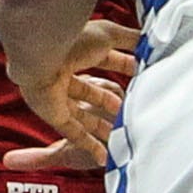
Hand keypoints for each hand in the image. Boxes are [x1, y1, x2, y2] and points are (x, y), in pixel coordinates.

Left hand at [1, 17, 139, 174]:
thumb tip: (148, 41)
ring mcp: (57, 96)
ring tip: (123, 136)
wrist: (43, 54)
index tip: (143, 75)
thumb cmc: (74, 40)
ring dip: (102, 127)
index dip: (122, 67)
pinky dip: (89, 145)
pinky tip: (104, 157)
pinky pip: (73, 133)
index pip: (103, 61)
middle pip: (91, 92)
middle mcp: (65, 74)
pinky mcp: (53, 115)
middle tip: (133, 111)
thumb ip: (129, 38)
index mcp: (76, 51)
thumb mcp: (109, 35)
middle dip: (111, 103)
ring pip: (83, 115)